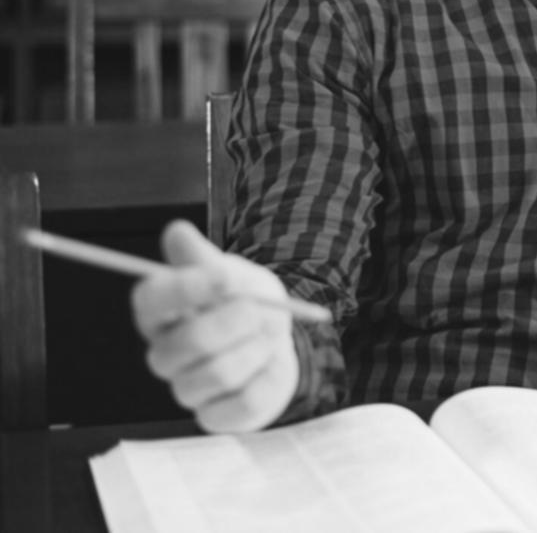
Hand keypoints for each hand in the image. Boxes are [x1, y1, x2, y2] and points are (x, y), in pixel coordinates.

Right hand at [132, 220, 299, 432]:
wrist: (275, 339)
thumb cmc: (245, 301)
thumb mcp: (232, 273)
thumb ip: (205, 258)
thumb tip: (177, 231)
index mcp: (160, 313)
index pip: (151, 300)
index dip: (185, 288)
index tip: (224, 276)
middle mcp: (164, 354)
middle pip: (185, 344)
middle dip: (231, 323)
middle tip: (258, 311)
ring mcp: (186, 388)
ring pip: (217, 374)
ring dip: (254, 349)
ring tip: (267, 336)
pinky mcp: (214, 417)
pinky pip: (241, 403)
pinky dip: (266, 378)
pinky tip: (268, 364)